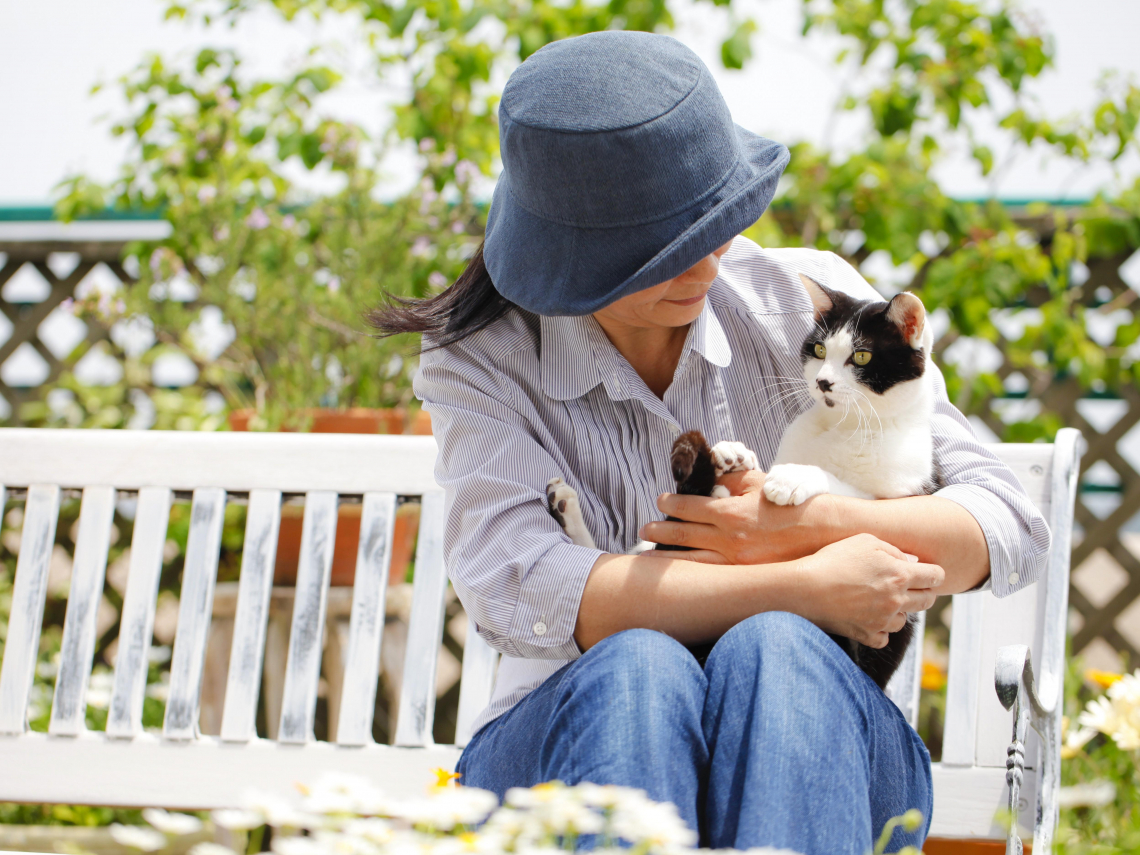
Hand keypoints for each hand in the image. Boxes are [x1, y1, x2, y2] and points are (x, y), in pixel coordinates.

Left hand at [640, 470, 834, 563]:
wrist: (822, 532)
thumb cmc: (790, 503)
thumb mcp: (759, 482)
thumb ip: (732, 478)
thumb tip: (712, 478)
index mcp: (730, 513)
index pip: (690, 507)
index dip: (672, 504)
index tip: (661, 501)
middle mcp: (729, 540)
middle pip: (685, 536)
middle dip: (661, 532)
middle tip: (644, 530)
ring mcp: (737, 562)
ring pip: (694, 561)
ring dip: (669, 558)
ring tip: (649, 557)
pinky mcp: (746, 576)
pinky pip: (713, 575)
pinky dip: (695, 573)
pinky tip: (683, 574)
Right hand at [794, 533, 942, 648]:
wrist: (805, 588)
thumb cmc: (833, 559)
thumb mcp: (864, 541)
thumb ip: (893, 550)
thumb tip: (911, 562)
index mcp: (900, 574)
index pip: (935, 577)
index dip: (935, 573)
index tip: (929, 573)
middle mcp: (897, 600)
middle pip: (926, 601)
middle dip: (923, 592)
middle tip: (910, 586)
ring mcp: (882, 620)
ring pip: (904, 620)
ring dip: (898, 611)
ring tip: (881, 602)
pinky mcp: (867, 635)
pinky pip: (884, 637)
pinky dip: (879, 630)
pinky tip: (868, 618)